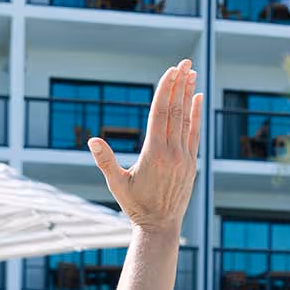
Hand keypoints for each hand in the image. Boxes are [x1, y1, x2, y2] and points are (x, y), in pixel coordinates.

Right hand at [87, 60, 200, 234]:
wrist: (160, 226)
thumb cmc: (135, 206)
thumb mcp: (117, 184)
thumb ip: (105, 161)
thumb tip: (91, 141)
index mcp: (154, 153)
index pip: (161, 113)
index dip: (166, 89)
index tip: (171, 70)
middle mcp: (173, 152)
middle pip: (176, 111)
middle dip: (180, 84)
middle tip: (184, 63)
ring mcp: (185, 157)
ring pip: (187, 119)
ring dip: (189, 94)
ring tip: (192, 73)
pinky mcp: (191, 163)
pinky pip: (195, 133)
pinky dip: (196, 115)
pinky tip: (198, 98)